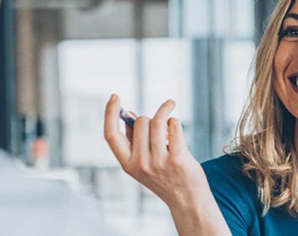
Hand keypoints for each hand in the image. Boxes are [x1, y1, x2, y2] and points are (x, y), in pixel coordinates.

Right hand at [104, 94, 230, 235]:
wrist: (187, 200)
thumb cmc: (166, 177)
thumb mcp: (143, 163)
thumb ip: (135, 141)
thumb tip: (131, 114)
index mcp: (128, 164)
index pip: (111, 135)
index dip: (110, 113)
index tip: (115, 97)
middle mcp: (140, 164)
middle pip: (140, 123)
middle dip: (149, 118)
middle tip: (158, 125)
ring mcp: (159, 162)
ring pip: (157, 122)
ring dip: (164, 113)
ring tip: (169, 116)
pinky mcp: (177, 158)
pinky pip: (173, 126)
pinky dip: (174, 121)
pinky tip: (175, 127)